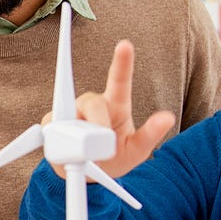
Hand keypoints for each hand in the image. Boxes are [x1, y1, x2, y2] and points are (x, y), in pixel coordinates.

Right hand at [40, 40, 175, 180]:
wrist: (89, 173)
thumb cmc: (116, 158)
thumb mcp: (137, 151)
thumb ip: (149, 135)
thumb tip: (168, 117)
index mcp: (116, 105)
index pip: (119, 80)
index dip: (122, 62)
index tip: (124, 45)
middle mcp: (93, 104)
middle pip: (93, 103)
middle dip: (98, 124)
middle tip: (104, 148)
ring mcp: (72, 112)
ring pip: (73, 116)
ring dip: (79, 136)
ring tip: (86, 155)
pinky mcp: (52, 122)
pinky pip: (53, 125)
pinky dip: (58, 140)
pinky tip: (65, 150)